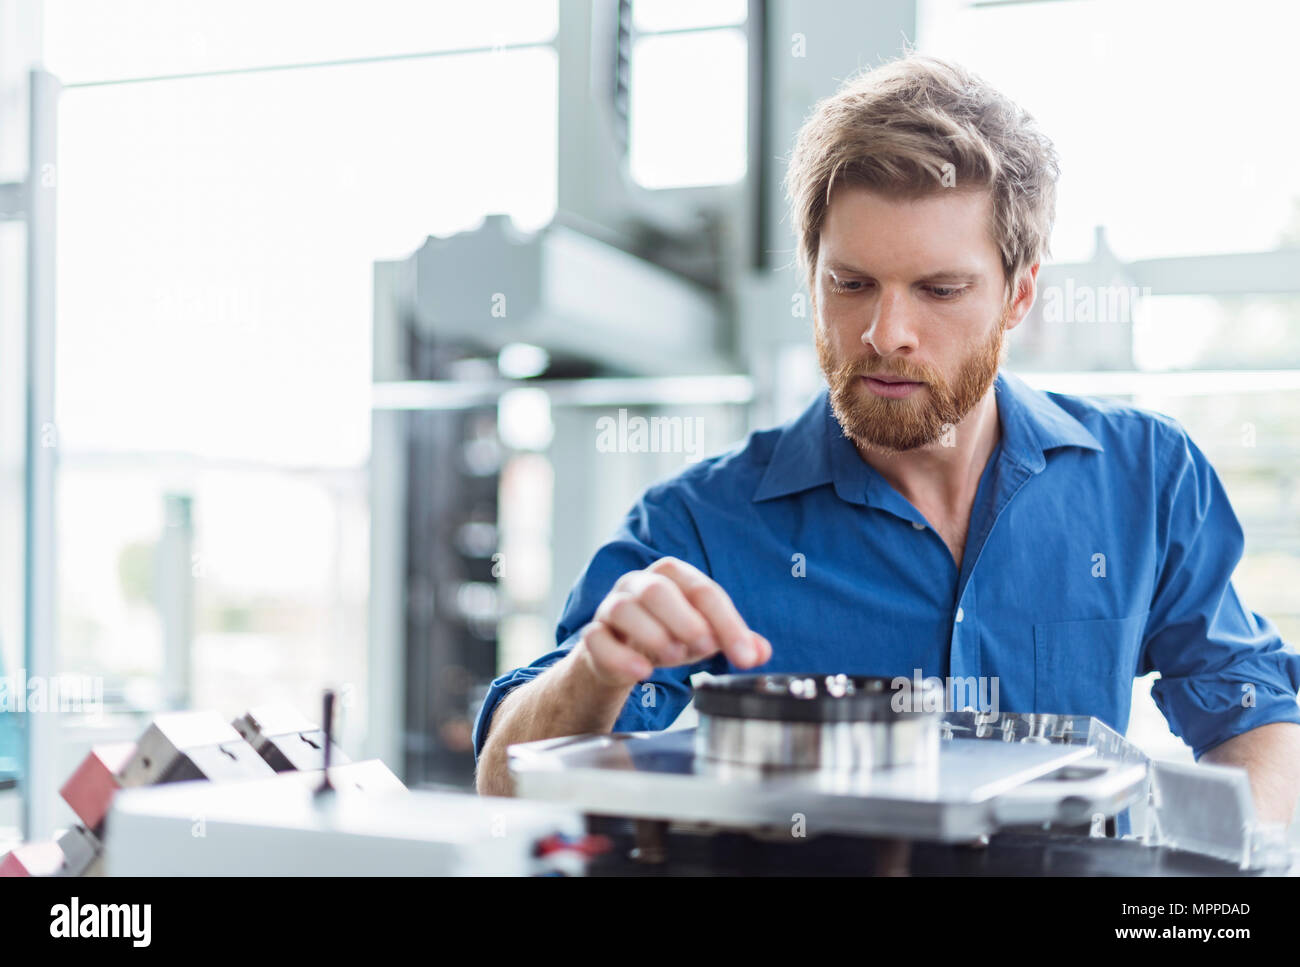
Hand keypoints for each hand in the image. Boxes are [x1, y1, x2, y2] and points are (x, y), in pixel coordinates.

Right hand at [576, 556, 771, 688]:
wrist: (619, 657)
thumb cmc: (664, 636)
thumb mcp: (703, 636)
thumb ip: (733, 640)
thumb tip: (761, 650)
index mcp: (671, 577)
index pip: (702, 590)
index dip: (727, 622)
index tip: (745, 654)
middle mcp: (637, 585)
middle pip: (657, 589)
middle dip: (686, 619)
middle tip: (705, 647)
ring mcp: (610, 609)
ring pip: (623, 609)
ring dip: (653, 634)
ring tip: (675, 656)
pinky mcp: (592, 637)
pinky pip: (598, 640)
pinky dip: (621, 656)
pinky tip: (643, 672)